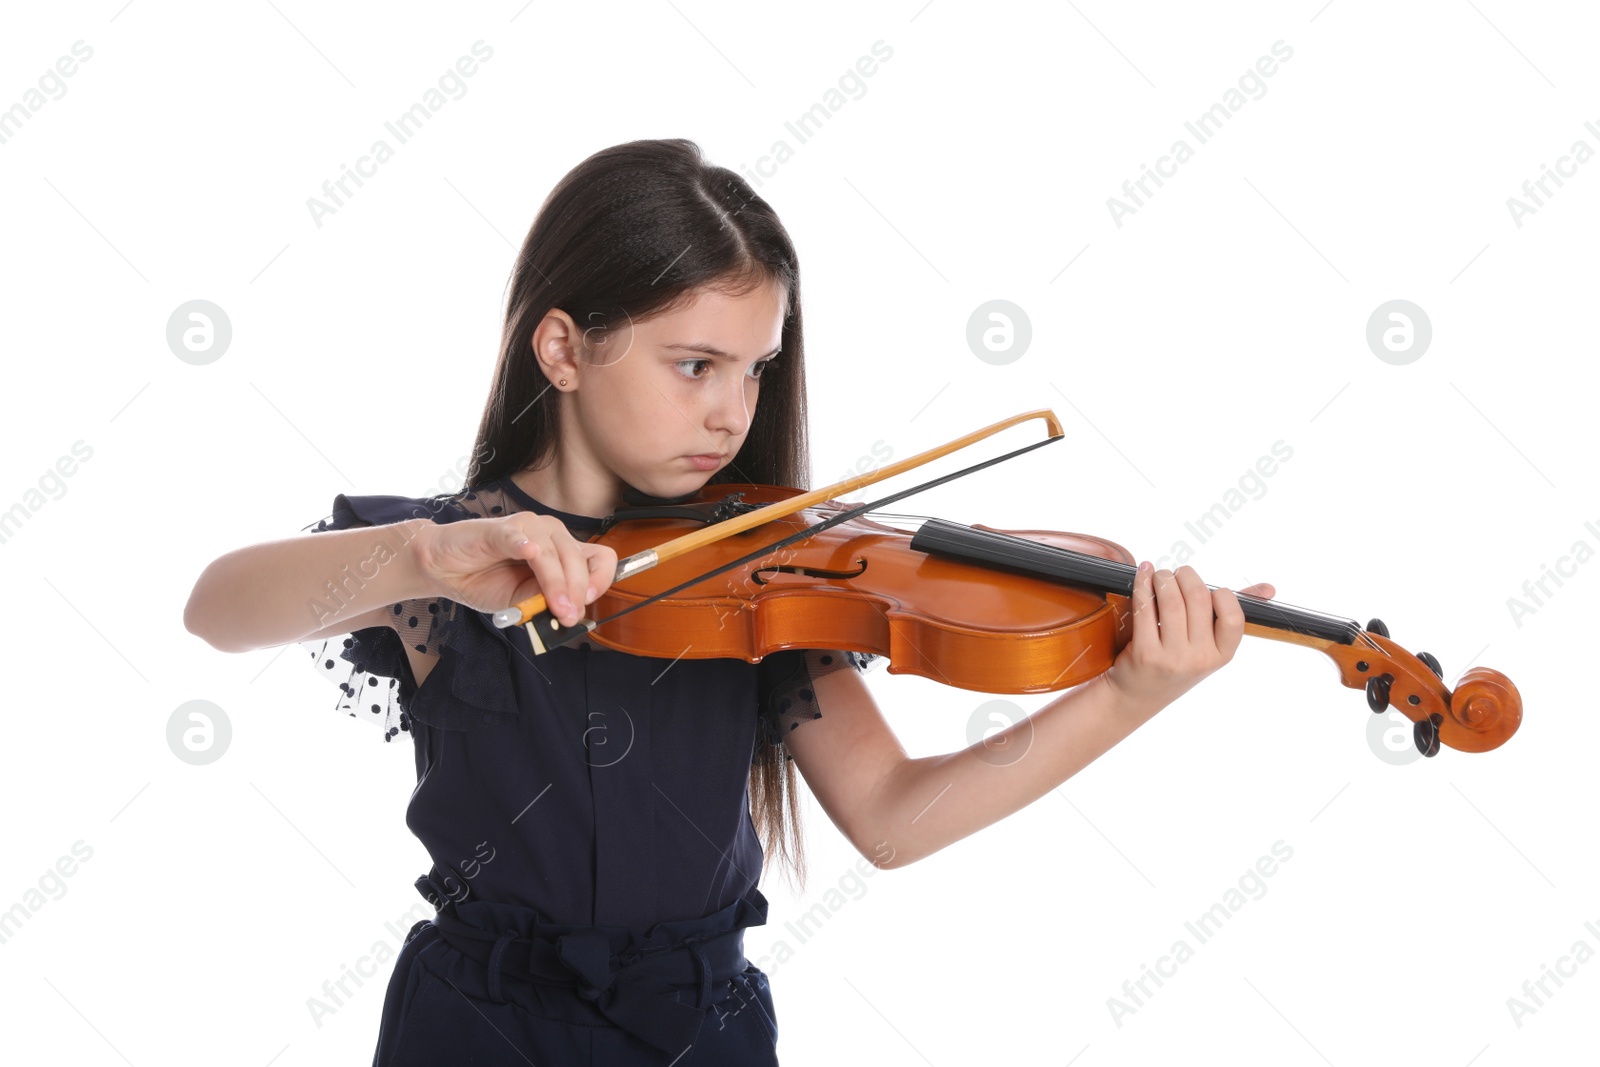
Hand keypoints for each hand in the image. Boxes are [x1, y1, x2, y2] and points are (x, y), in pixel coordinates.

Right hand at [415, 514, 617, 625]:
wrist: (444, 568)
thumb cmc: (484, 580)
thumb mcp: (521, 601)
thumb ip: (544, 602)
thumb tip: (569, 611)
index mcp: (561, 552)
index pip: (600, 558)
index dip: (600, 580)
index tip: (587, 603)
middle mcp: (550, 535)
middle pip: (579, 559)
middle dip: (576, 591)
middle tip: (566, 616)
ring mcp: (526, 528)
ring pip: (553, 553)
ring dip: (556, 582)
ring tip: (553, 606)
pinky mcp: (499, 528)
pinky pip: (517, 535)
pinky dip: (525, 545)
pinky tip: (527, 553)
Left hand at [1100, 562, 1275, 717]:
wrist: (1139, 695)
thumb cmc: (1178, 663)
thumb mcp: (1210, 647)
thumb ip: (1233, 616)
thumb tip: (1269, 589)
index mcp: (1223, 655)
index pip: (1234, 617)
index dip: (1220, 594)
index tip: (1207, 590)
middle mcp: (1200, 658)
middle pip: (1198, 598)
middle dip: (1185, 576)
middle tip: (1176, 574)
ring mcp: (1172, 658)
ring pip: (1171, 600)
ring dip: (1163, 577)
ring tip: (1159, 575)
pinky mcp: (1145, 653)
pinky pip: (1145, 608)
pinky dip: (1142, 585)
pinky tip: (1143, 575)